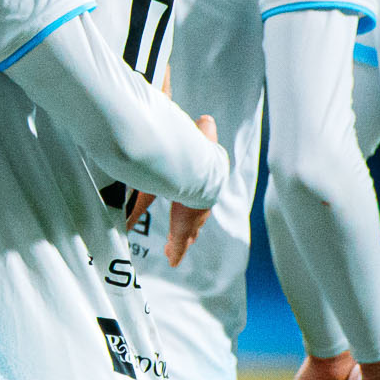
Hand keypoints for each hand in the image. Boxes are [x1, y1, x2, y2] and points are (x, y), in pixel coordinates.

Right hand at [164, 117, 219, 265]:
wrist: (199, 169)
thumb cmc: (194, 151)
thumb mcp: (198, 138)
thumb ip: (201, 131)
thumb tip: (207, 120)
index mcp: (200, 182)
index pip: (196, 193)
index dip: (192, 201)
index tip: (187, 208)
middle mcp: (198, 201)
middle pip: (193, 217)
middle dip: (189, 227)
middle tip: (183, 236)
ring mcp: (192, 217)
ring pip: (187, 231)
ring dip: (180, 241)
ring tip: (172, 252)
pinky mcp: (185, 227)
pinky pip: (180, 242)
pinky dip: (177, 250)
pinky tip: (172, 259)